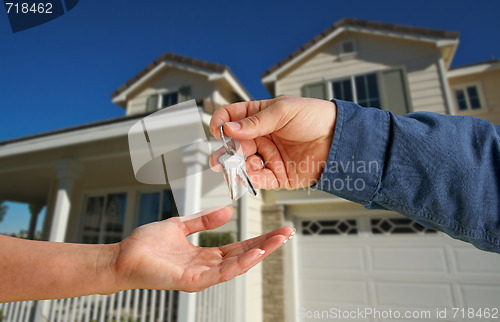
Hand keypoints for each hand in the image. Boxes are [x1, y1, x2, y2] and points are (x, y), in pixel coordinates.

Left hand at [113, 206, 292, 291]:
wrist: (122, 256)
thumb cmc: (146, 245)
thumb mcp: (180, 226)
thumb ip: (204, 220)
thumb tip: (228, 211)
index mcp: (204, 255)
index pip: (238, 246)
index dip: (258, 238)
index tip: (276, 229)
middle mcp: (206, 267)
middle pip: (243, 255)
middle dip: (267, 245)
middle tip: (288, 233)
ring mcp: (200, 276)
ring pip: (236, 265)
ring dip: (259, 253)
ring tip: (278, 241)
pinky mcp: (191, 281)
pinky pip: (219, 273)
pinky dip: (239, 264)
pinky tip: (254, 254)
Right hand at [209, 96, 336, 188]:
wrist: (339, 139)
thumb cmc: (316, 117)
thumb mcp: (283, 111)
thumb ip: (254, 122)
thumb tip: (229, 128)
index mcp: (260, 116)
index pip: (232, 118)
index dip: (221, 123)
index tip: (217, 130)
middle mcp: (262, 137)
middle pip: (234, 145)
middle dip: (225, 151)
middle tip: (222, 156)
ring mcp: (268, 156)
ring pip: (243, 164)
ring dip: (236, 167)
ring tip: (236, 167)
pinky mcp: (278, 175)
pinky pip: (258, 180)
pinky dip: (250, 180)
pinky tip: (247, 177)